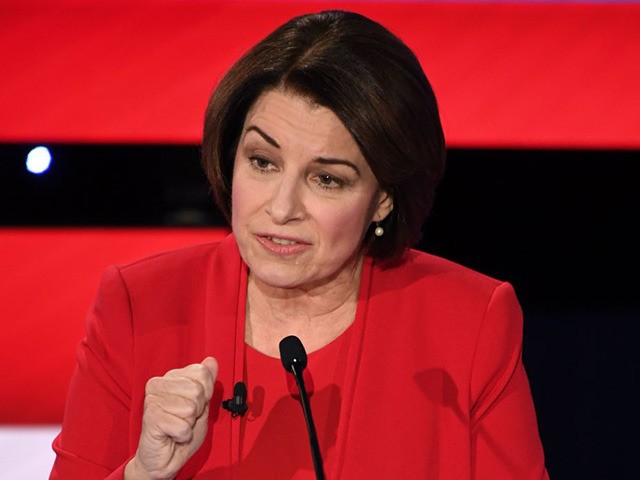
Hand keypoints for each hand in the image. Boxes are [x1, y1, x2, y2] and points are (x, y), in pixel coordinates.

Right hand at [125, 357, 218, 479]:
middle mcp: (158, 383)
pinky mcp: (150, 417)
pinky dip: (182, 435)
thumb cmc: (182, 432)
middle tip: (184, 418)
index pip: (202, 372)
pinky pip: (182, 425)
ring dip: (189, 423)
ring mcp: (152, 399)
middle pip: (198, 389)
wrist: (165, 459)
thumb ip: (207, 382)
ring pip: (191, 407)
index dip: (206, 393)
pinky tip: (172, 435)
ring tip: (177, 426)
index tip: (195, 406)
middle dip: (197, 409)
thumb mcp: (202, 404)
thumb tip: (211, 360)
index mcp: (172, 376)